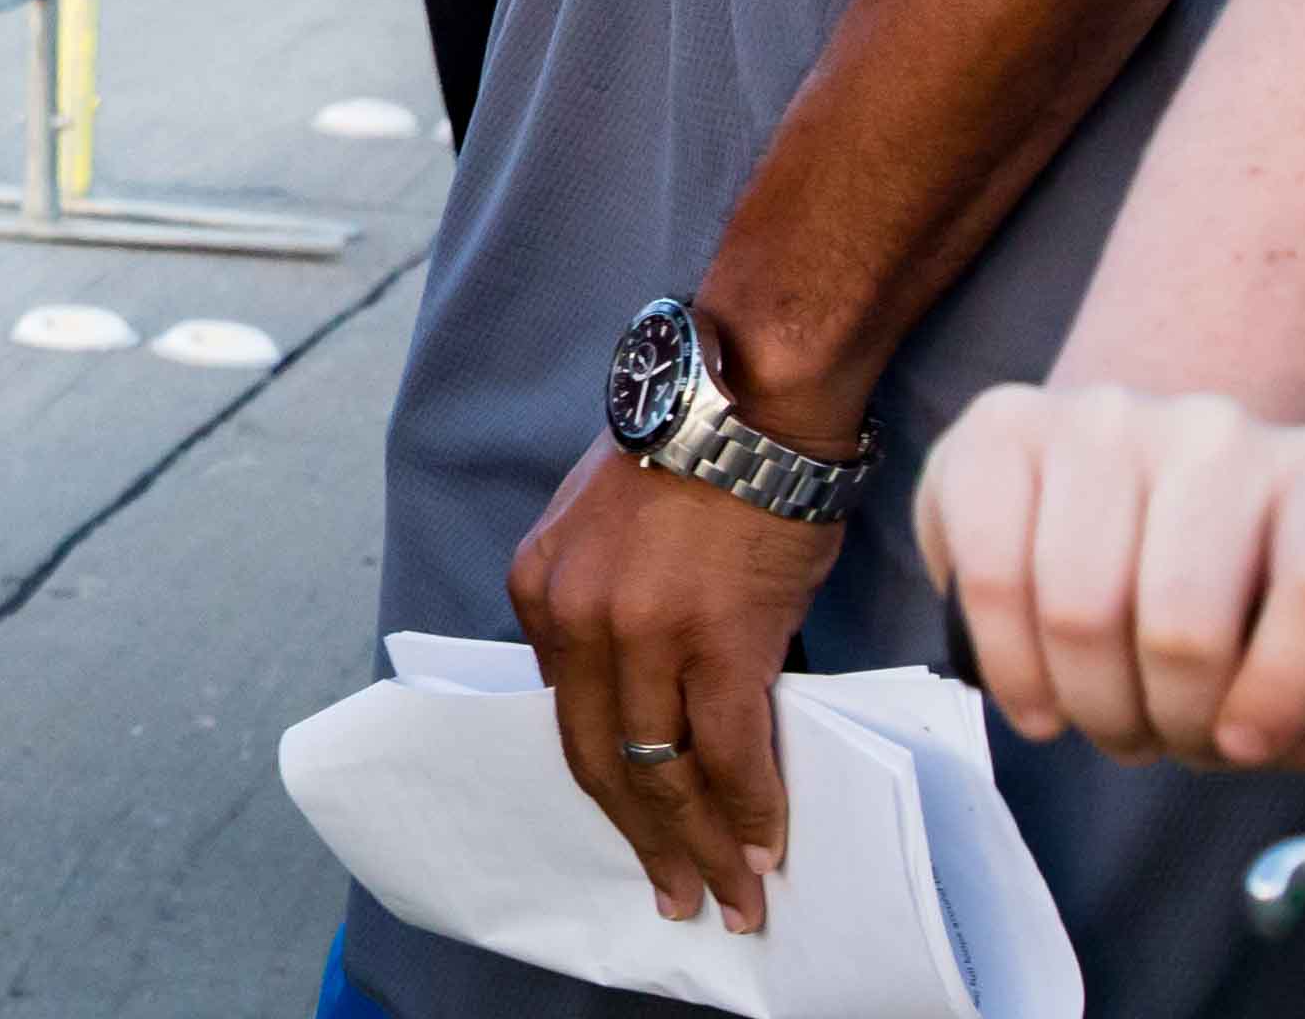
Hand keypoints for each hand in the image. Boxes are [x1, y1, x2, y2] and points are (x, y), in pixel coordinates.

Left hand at [511, 433, 844, 932]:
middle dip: (644, 841)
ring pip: (663, 773)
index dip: (608, 784)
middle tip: (676, 898)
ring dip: (701, 847)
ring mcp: (641, 634)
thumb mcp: (608, 533)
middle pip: (602, 761)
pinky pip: (728, 754)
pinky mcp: (716, 642)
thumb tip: (655, 697)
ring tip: (732, 899)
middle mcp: (574, 620)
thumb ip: (612, 611)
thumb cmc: (694, 459)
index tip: (638, 829)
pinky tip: (766, 848)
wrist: (749, 405)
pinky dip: (749, 811)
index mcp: (539, 592)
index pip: (567, 715)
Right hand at [917, 382, 1304, 821]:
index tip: (1247, 739)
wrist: (1147, 478)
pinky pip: (986, 573)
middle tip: (1163, 733)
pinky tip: (1035, 685)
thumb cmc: (1256, 600)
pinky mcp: (1002, 426)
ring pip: (1077, 609)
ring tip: (1104, 708)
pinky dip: (1007, 663)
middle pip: (1185, 622)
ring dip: (1085, 701)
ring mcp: (1103, 418)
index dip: (1285, 693)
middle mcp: (1221, 429)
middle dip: (1165, 721)